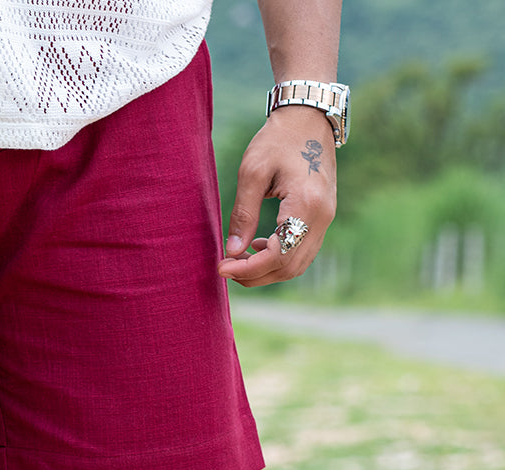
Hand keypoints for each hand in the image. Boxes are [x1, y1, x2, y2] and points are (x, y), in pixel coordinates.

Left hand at [218, 106, 336, 287]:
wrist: (307, 116)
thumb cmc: (277, 139)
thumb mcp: (252, 172)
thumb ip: (243, 214)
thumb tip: (232, 252)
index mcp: (307, 205)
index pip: (278, 256)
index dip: (248, 269)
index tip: (221, 267)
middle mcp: (322, 217)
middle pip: (289, 267)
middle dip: (255, 275)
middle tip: (227, 267)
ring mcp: (326, 218)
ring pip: (298, 264)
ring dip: (268, 270)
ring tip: (240, 259)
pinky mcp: (323, 217)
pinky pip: (302, 251)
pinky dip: (280, 258)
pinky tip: (260, 246)